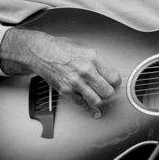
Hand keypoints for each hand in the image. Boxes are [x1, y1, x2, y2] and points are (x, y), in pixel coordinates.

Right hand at [0, 28, 120, 118]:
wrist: (42, 52)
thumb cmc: (61, 48)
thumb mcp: (84, 48)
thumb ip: (97, 61)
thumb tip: (108, 72)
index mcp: (93, 57)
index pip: (114, 77)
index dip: (116, 83)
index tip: (115, 84)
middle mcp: (86, 70)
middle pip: (107, 90)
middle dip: (109, 92)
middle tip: (108, 91)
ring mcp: (76, 81)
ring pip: (97, 100)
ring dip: (100, 100)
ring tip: (99, 97)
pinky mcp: (66, 90)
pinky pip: (82, 104)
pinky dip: (90, 110)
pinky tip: (95, 112)